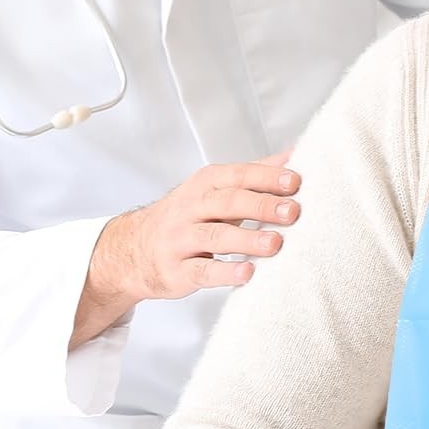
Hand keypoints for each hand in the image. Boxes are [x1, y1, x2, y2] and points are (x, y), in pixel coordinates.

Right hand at [73, 153, 299, 343]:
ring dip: (247, 239)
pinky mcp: (178, 271)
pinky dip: (225, 273)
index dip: (266, 178)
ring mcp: (181, 240)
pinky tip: (247, 273)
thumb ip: (254, 174)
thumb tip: (295, 155)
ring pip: (215, 236)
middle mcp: (192, 208)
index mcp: (205, 184)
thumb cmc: (186, 216)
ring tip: (275, 244)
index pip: (238, 175)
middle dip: (261, 206)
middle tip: (292, 212)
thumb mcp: (215, 189)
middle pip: (228, 202)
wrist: (133, 249)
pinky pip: (202, 271)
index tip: (295, 182)